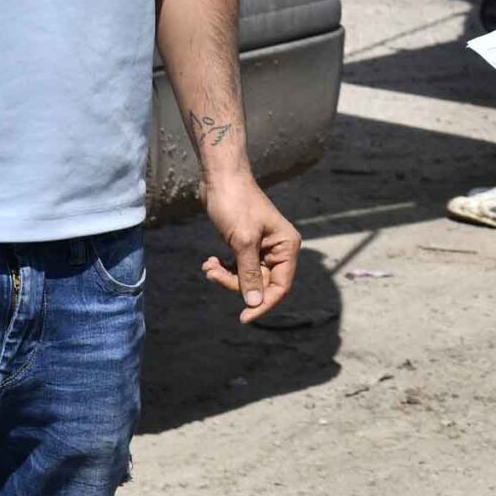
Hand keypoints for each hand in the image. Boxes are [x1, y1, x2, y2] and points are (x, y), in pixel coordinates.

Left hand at [201, 175, 298, 324]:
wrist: (221, 178)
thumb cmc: (235, 203)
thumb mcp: (243, 241)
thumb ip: (249, 274)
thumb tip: (254, 303)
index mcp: (286, 246)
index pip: (281, 286)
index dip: (263, 303)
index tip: (243, 317)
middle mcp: (278, 249)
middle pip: (261, 284)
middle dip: (235, 284)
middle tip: (214, 274)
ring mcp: (261, 248)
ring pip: (246, 278)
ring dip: (226, 277)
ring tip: (209, 266)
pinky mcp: (246, 245)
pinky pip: (238, 268)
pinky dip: (223, 269)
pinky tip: (210, 262)